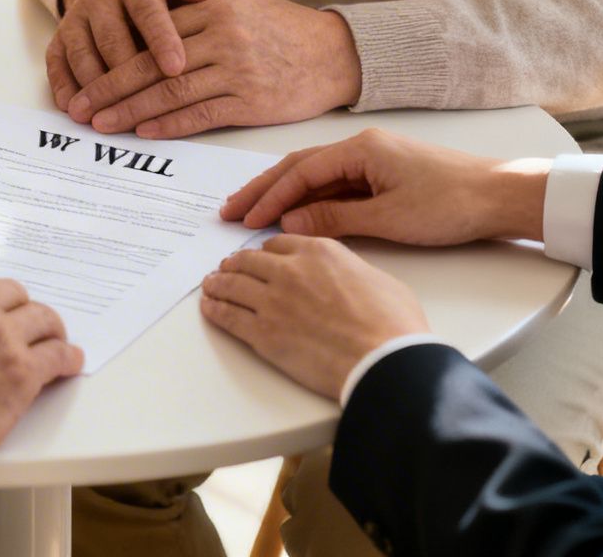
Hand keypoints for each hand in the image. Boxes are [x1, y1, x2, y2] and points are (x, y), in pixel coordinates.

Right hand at [47, 0, 186, 111]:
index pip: (148, 10)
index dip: (162, 40)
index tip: (177, 68)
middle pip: (111, 39)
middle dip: (128, 76)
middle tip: (145, 107)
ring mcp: (74, 17)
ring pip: (83, 55)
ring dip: (96, 89)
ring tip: (112, 117)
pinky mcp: (58, 38)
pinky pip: (57, 65)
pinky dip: (66, 89)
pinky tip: (78, 112)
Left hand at [69, 0, 361, 138]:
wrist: (336, 54)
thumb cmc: (285, 25)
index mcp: (214, 9)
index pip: (152, 34)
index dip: (115, 56)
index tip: (87, 73)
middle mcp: (222, 38)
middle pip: (153, 65)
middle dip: (111, 88)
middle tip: (80, 106)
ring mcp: (237, 71)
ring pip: (171, 93)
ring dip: (131, 111)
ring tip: (101, 124)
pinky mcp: (251, 101)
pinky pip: (201, 114)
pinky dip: (170, 124)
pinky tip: (144, 131)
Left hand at [200, 235, 427, 401]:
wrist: (384, 360)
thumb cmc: (392, 324)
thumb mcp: (377, 278)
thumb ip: (349, 269)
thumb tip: (344, 277)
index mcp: (320, 251)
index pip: (279, 243)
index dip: (266, 252)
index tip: (261, 257)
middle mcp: (290, 270)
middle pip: (248, 260)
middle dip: (236, 264)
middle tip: (227, 269)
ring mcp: (272, 301)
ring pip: (232, 284)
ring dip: (218, 283)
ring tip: (210, 285)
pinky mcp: (263, 333)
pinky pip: (228, 316)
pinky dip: (215, 309)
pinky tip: (209, 307)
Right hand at [220, 128, 548, 244]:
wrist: (501, 195)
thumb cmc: (452, 203)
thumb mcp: (389, 218)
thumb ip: (336, 219)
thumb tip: (292, 224)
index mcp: (361, 149)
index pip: (301, 172)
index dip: (270, 197)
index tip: (245, 220)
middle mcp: (364, 146)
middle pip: (301, 167)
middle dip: (264, 190)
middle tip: (231, 211)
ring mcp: (375, 159)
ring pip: (317, 175)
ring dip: (285, 194)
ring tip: (253, 212)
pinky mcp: (387, 174)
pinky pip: (337, 184)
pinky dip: (312, 199)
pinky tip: (297, 215)